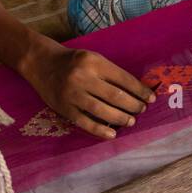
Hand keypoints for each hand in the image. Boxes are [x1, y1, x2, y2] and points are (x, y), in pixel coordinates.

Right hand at [21, 45, 154, 139]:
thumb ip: (111, 73)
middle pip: (115, 96)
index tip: (150, 98)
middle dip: (133, 105)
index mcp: (94, 62)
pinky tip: (112, 134)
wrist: (41, 63)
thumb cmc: (73, 61)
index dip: (140, 90)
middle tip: (141, 110)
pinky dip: (100, 130)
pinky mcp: (64, 108)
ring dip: (120, 118)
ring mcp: (72, 94)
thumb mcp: (92, 58)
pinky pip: (85, 122)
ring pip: (102, 110)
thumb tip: (136, 91)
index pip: (123, 79)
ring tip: (131, 121)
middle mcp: (83, 77)